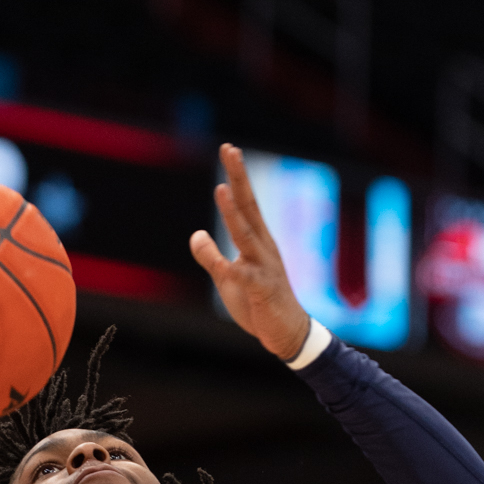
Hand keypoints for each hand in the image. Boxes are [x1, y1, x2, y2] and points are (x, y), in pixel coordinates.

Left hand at [189, 144, 310, 360]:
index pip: (245, 203)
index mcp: (257, 242)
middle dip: (239, 179)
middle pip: (249, 207)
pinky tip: (225, 264)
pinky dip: (234, 269)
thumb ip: (211, 257)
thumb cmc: (259, 303)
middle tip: (230, 150)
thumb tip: (196, 235)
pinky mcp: (262, 291)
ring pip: (247, 235)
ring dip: (234, 213)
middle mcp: (263, 248)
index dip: (236, 178)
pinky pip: (245, 278)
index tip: (229, 150)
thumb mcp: (229, 278)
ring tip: (222, 189)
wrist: (287, 334)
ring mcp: (265, 268)